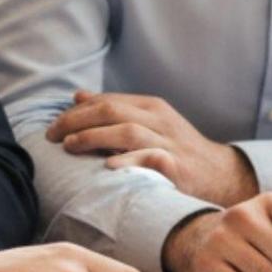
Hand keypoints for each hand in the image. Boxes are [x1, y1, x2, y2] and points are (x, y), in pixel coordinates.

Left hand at [47, 91, 258, 205]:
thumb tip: (77, 96)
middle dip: (76, 122)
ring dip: (93, 137)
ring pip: (127, 132)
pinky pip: (150, 160)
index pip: (107, 101)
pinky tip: (108, 167)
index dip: (76, 112)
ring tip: (69, 147)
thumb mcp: (148, 123)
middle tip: (51, 137)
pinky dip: (128, 162)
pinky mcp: (177, 167)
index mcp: (151, 107)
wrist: (220, 175)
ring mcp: (169, 143)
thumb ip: (115, 110)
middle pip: (112, 112)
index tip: (53, 127)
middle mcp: (160, 120)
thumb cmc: (177, 150)